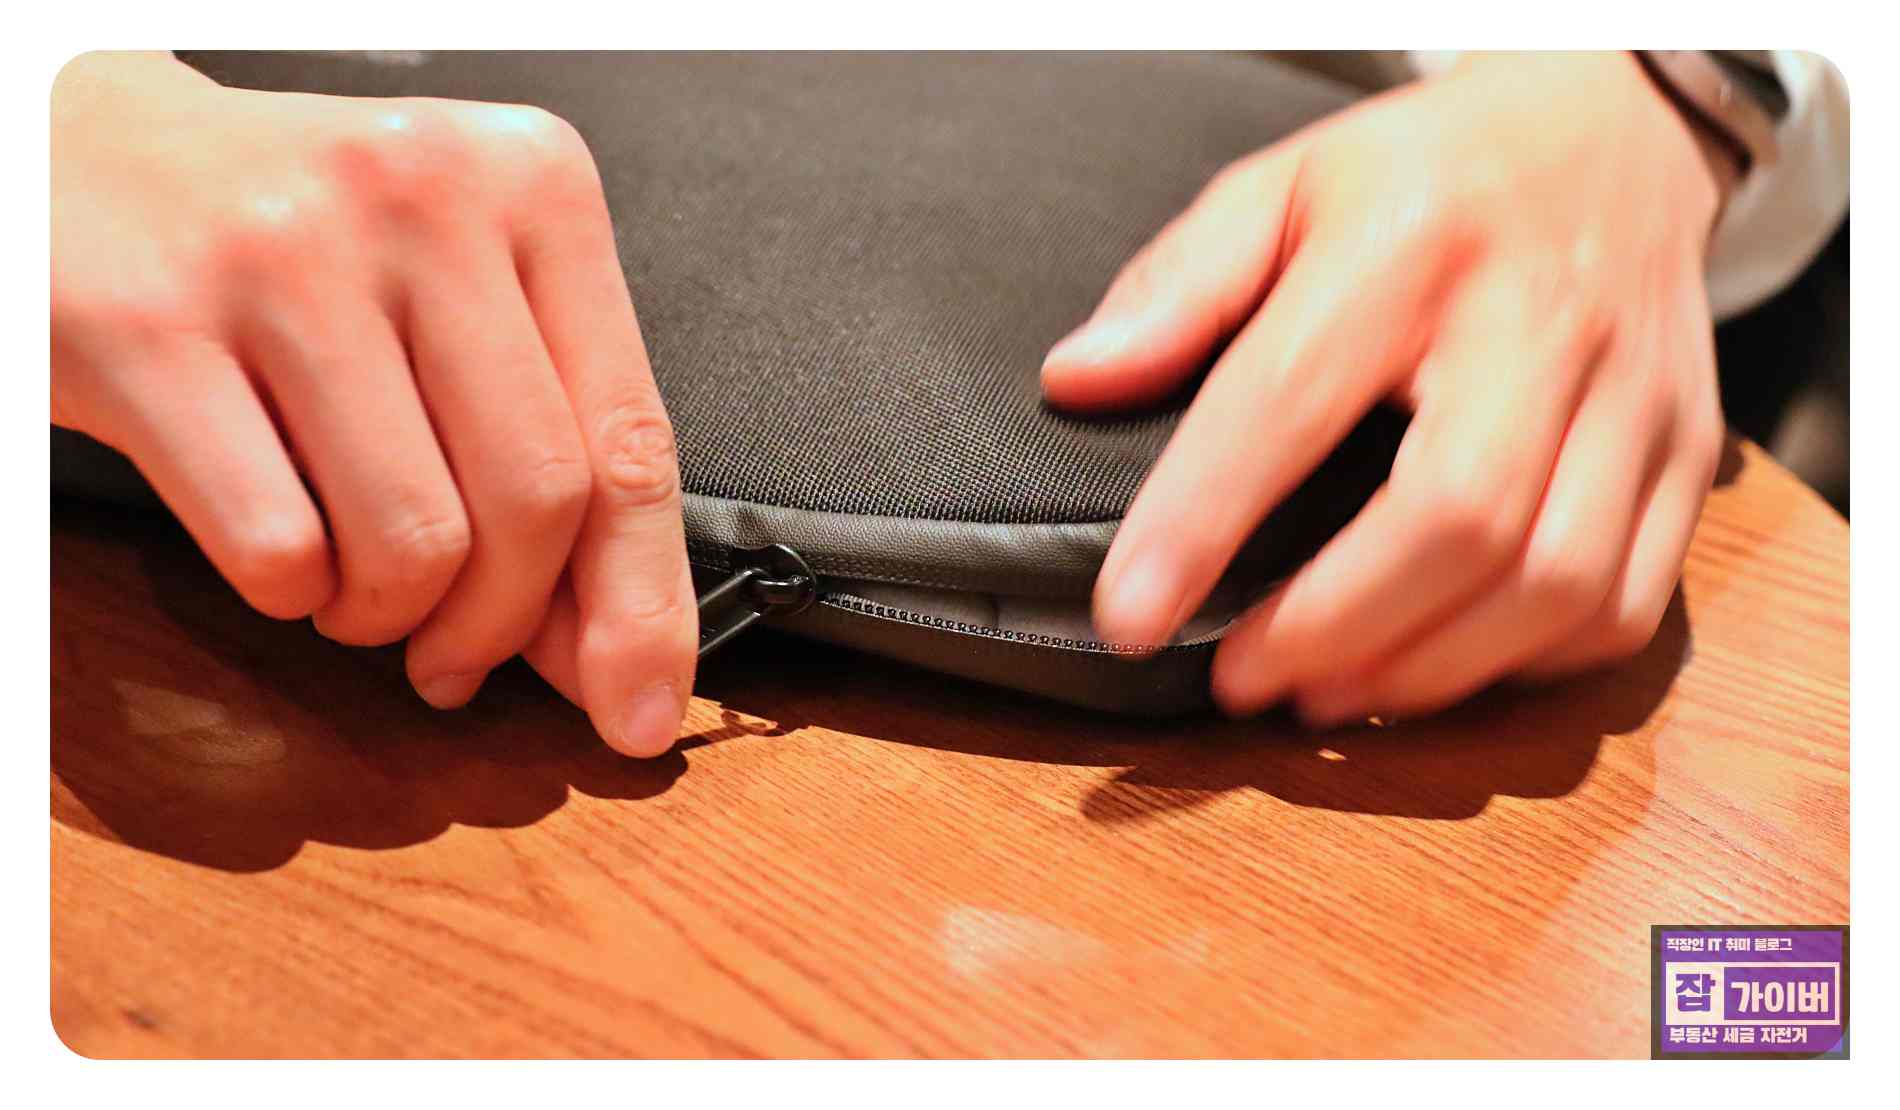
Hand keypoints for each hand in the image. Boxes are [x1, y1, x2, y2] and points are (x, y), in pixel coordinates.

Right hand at [53, 53, 694, 755]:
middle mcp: (424, 197)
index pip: (631, 440)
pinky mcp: (151, 326)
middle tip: (453, 656)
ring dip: (386, 615)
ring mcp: (284, 254)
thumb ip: (551, 446)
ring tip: (352, 584)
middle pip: (535, 502)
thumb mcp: (459, 297)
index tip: (641, 709)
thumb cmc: (300, 240)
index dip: (644, 606)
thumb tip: (616, 648)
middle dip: (500, 625)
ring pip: (412, 540)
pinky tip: (280, 549)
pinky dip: (290, 593)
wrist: (79, 149)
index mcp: (531, 184)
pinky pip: (277, 546)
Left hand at [1041, 52, 1731, 724]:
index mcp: (1413, 240)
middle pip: (1460, 516)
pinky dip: (1524, 666)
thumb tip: (1078, 380)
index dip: (1202, 521)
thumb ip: (1179, 283)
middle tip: (1241, 679)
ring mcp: (1637, 394)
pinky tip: (1440, 666)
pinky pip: (1626, 605)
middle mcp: (1542, 318)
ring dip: (1427, 672)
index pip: (1292, 394)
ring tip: (1326, 694)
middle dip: (1335, 627)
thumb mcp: (1282, 186)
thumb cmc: (1422, 179)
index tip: (1128, 615)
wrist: (1612, 133)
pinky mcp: (1691, 456)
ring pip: (1558, 583)